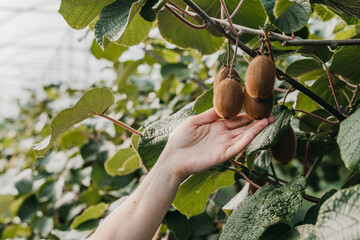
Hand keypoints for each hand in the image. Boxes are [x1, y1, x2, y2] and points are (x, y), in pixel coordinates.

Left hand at [158, 108, 273, 179]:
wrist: (173, 157)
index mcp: (216, 126)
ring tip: (269, 120)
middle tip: (270, 114)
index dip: (246, 113)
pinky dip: (247, 139)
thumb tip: (222, 106)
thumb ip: (209, 114)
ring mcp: (224, 145)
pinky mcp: (223, 155)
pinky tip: (256, 131)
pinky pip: (237, 146)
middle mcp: (222, 135)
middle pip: (243, 127)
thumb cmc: (180, 139)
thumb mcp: (194, 121)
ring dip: (256, 129)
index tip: (257, 106)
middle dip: (256, 121)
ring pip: (243, 136)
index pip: (235, 119)